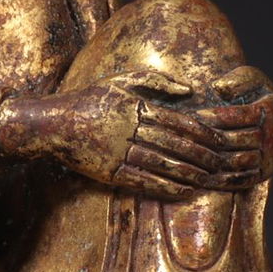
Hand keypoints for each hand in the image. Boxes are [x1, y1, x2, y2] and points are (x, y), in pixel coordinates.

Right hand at [0, 72, 264, 200]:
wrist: (51, 124)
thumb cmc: (88, 99)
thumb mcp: (120, 80)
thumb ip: (156, 81)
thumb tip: (189, 90)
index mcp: (134, 106)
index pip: (176, 120)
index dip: (200, 131)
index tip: (218, 138)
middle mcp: (128, 130)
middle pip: (172, 144)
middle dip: (200, 154)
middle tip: (221, 162)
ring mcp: (118, 152)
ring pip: (160, 164)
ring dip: (187, 173)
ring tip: (207, 180)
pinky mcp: (109, 172)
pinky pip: (142, 181)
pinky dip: (165, 187)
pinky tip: (182, 191)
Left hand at [200, 65, 272, 178]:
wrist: (264, 119)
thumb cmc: (250, 93)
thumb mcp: (249, 77)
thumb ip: (237, 79)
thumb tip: (220, 89)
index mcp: (272, 110)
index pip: (242, 115)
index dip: (218, 115)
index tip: (197, 115)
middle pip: (239, 139)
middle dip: (211, 137)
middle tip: (188, 136)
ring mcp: (269, 157)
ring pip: (238, 161)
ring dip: (213, 159)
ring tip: (191, 154)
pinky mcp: (261, 174)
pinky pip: (240, 180)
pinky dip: (220, 180)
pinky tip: (200, 174)